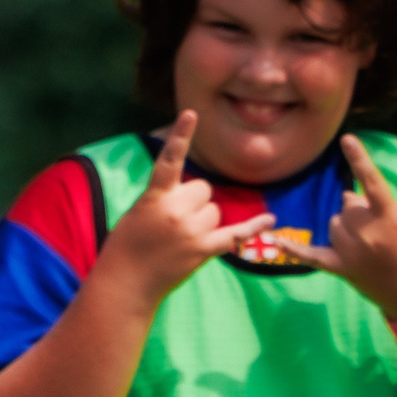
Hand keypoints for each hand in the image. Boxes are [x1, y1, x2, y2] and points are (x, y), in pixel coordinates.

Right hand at [96, 112, 274, 314]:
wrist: (125, 283)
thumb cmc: (125, 246)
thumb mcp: (137, 213)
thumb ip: (164, 198)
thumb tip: (196, 196)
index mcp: (154, 197)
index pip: (170, 160)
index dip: (181, 136)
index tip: (191, 114)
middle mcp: (175, 211)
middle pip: (203, 189)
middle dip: (194, 201)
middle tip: (172, 222)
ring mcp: (191, 232)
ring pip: (215, 211)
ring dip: (204, 221)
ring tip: (179, 239)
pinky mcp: (202, 251)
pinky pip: (234, 234)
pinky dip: (253, 227)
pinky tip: (271, 219)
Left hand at [286, 133, 396, 318]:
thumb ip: (376, 204)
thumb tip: (345, 196)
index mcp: (389, 216)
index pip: (371, 181)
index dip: (359, 159)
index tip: (346, 139)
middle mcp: (366, 232)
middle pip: (347, 206)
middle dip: (359, 212)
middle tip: (380, 232)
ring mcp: (351, 251)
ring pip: (334, 224)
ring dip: (346, 229)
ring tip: (370, 248)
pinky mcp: (340, 268)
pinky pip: (311, 254)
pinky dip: (293, 248)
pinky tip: (275, 240)